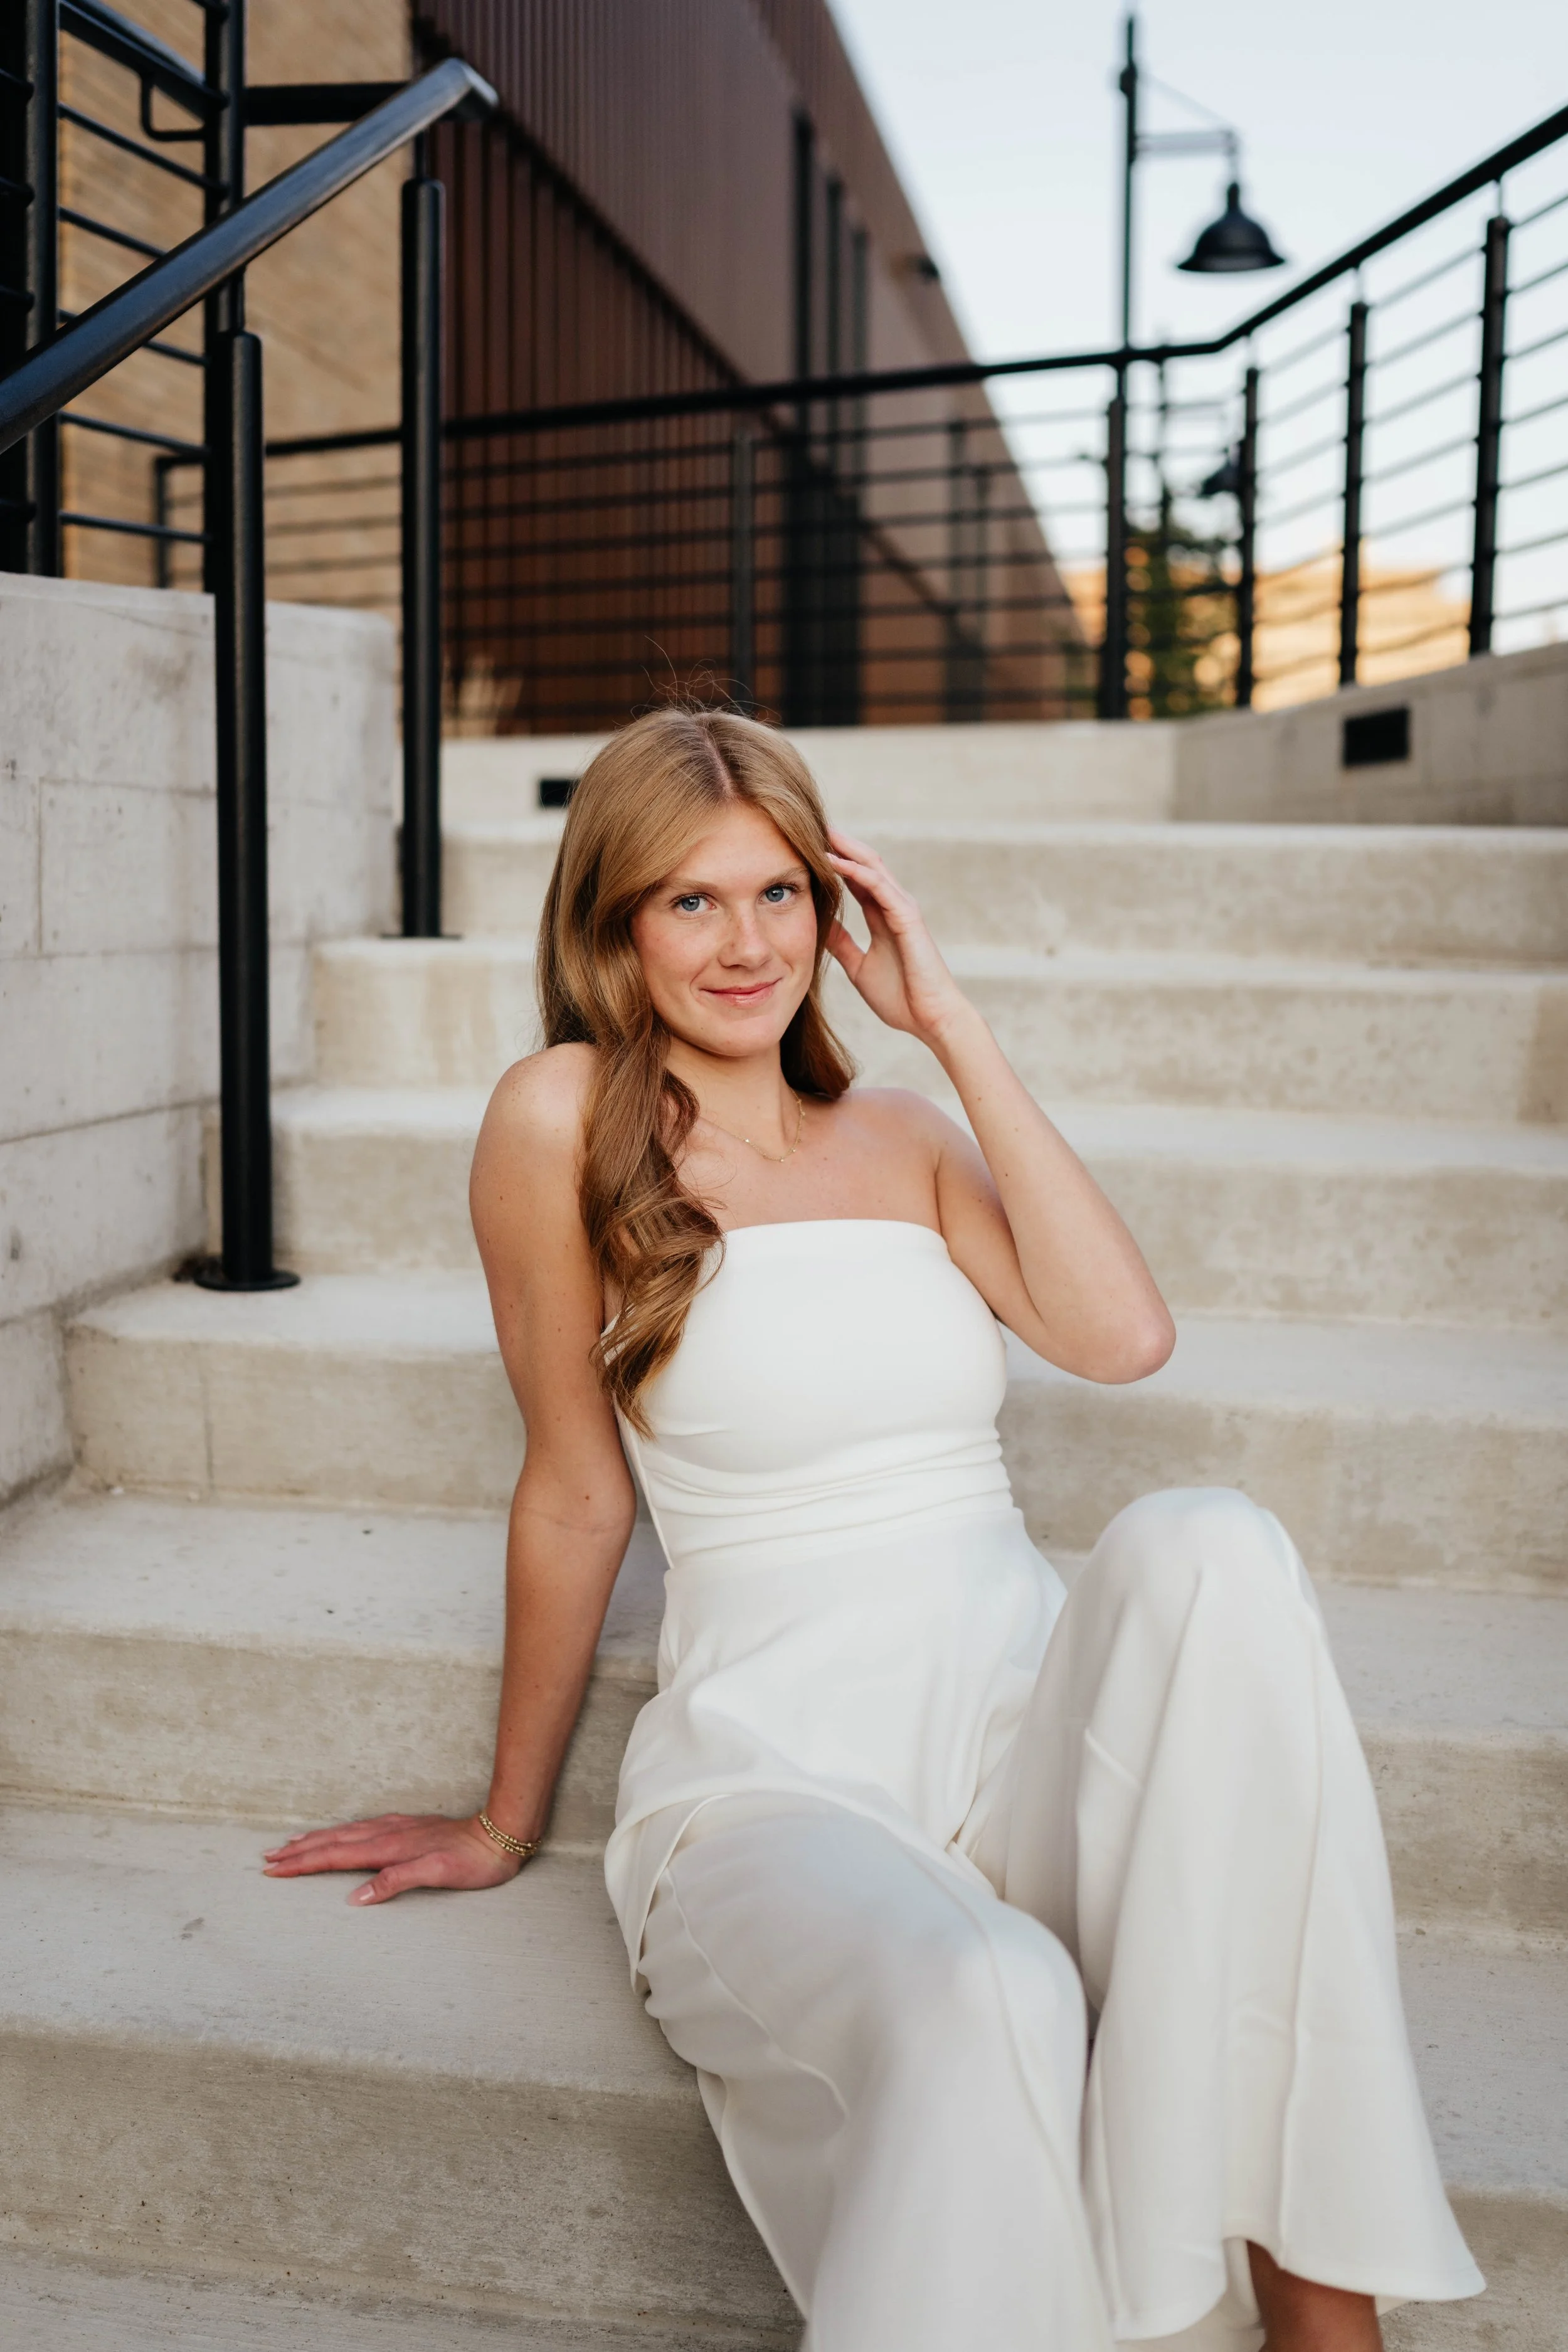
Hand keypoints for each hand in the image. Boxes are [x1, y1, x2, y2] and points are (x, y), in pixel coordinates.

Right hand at [262, 1812, 522, 1904]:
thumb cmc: (471, 1860)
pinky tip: (339, 1833)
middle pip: (333, 1841)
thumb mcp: (437, 1875)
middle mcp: (387, 1833)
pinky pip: (362, 1828)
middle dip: (299, 1850)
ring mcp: (396, 1828)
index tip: (274, 1869)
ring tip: (290, 1843)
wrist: (500, 1833)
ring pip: (345, 1832)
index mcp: (388, 1847)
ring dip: (315, 1839)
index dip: (303, 1863)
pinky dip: (340, 1832)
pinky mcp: (407, 1826)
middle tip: (268, 1857)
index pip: (335, 1855)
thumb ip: (395, 1882)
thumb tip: (355, 1897)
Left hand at [826, 830, 972, 1046]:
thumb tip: (818, 926)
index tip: (806, 847)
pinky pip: (879, 886)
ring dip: (845, 848)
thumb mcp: (858, 966)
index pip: (857, 879)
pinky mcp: (907, 918)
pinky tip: (833, 860)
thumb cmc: (901, 998)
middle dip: (839, 844)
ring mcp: (903, 909)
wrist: (930, 1019)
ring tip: (818, 831)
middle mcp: (894, 906)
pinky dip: (855, 871)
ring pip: (872, 867)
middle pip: (865, 864)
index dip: (835, 861)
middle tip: (809, 825)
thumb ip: (841, 944)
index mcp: (883, 917)